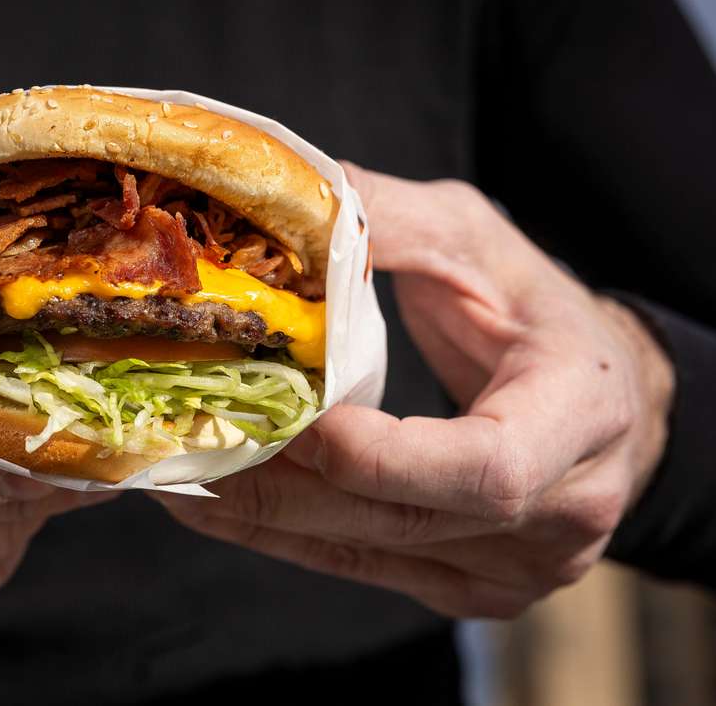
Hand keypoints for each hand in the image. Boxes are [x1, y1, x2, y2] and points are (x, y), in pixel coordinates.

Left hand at [154, 165, 674, 617]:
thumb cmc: (538, 311)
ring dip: (264, 514)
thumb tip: (291, 195)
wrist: (604, 399)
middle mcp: (564, 511)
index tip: (290, 415)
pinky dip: (283, 536)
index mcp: (581, 417)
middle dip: (287, 483)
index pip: (485, 469)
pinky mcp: (472, 588)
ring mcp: (519, 568)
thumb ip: (391, 221)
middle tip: (192, 435)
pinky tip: (216, 504)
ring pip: (369, 551)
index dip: (380, 456)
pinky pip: (364, 567)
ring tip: (179, 467)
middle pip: (403, 518)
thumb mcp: (477, 242)